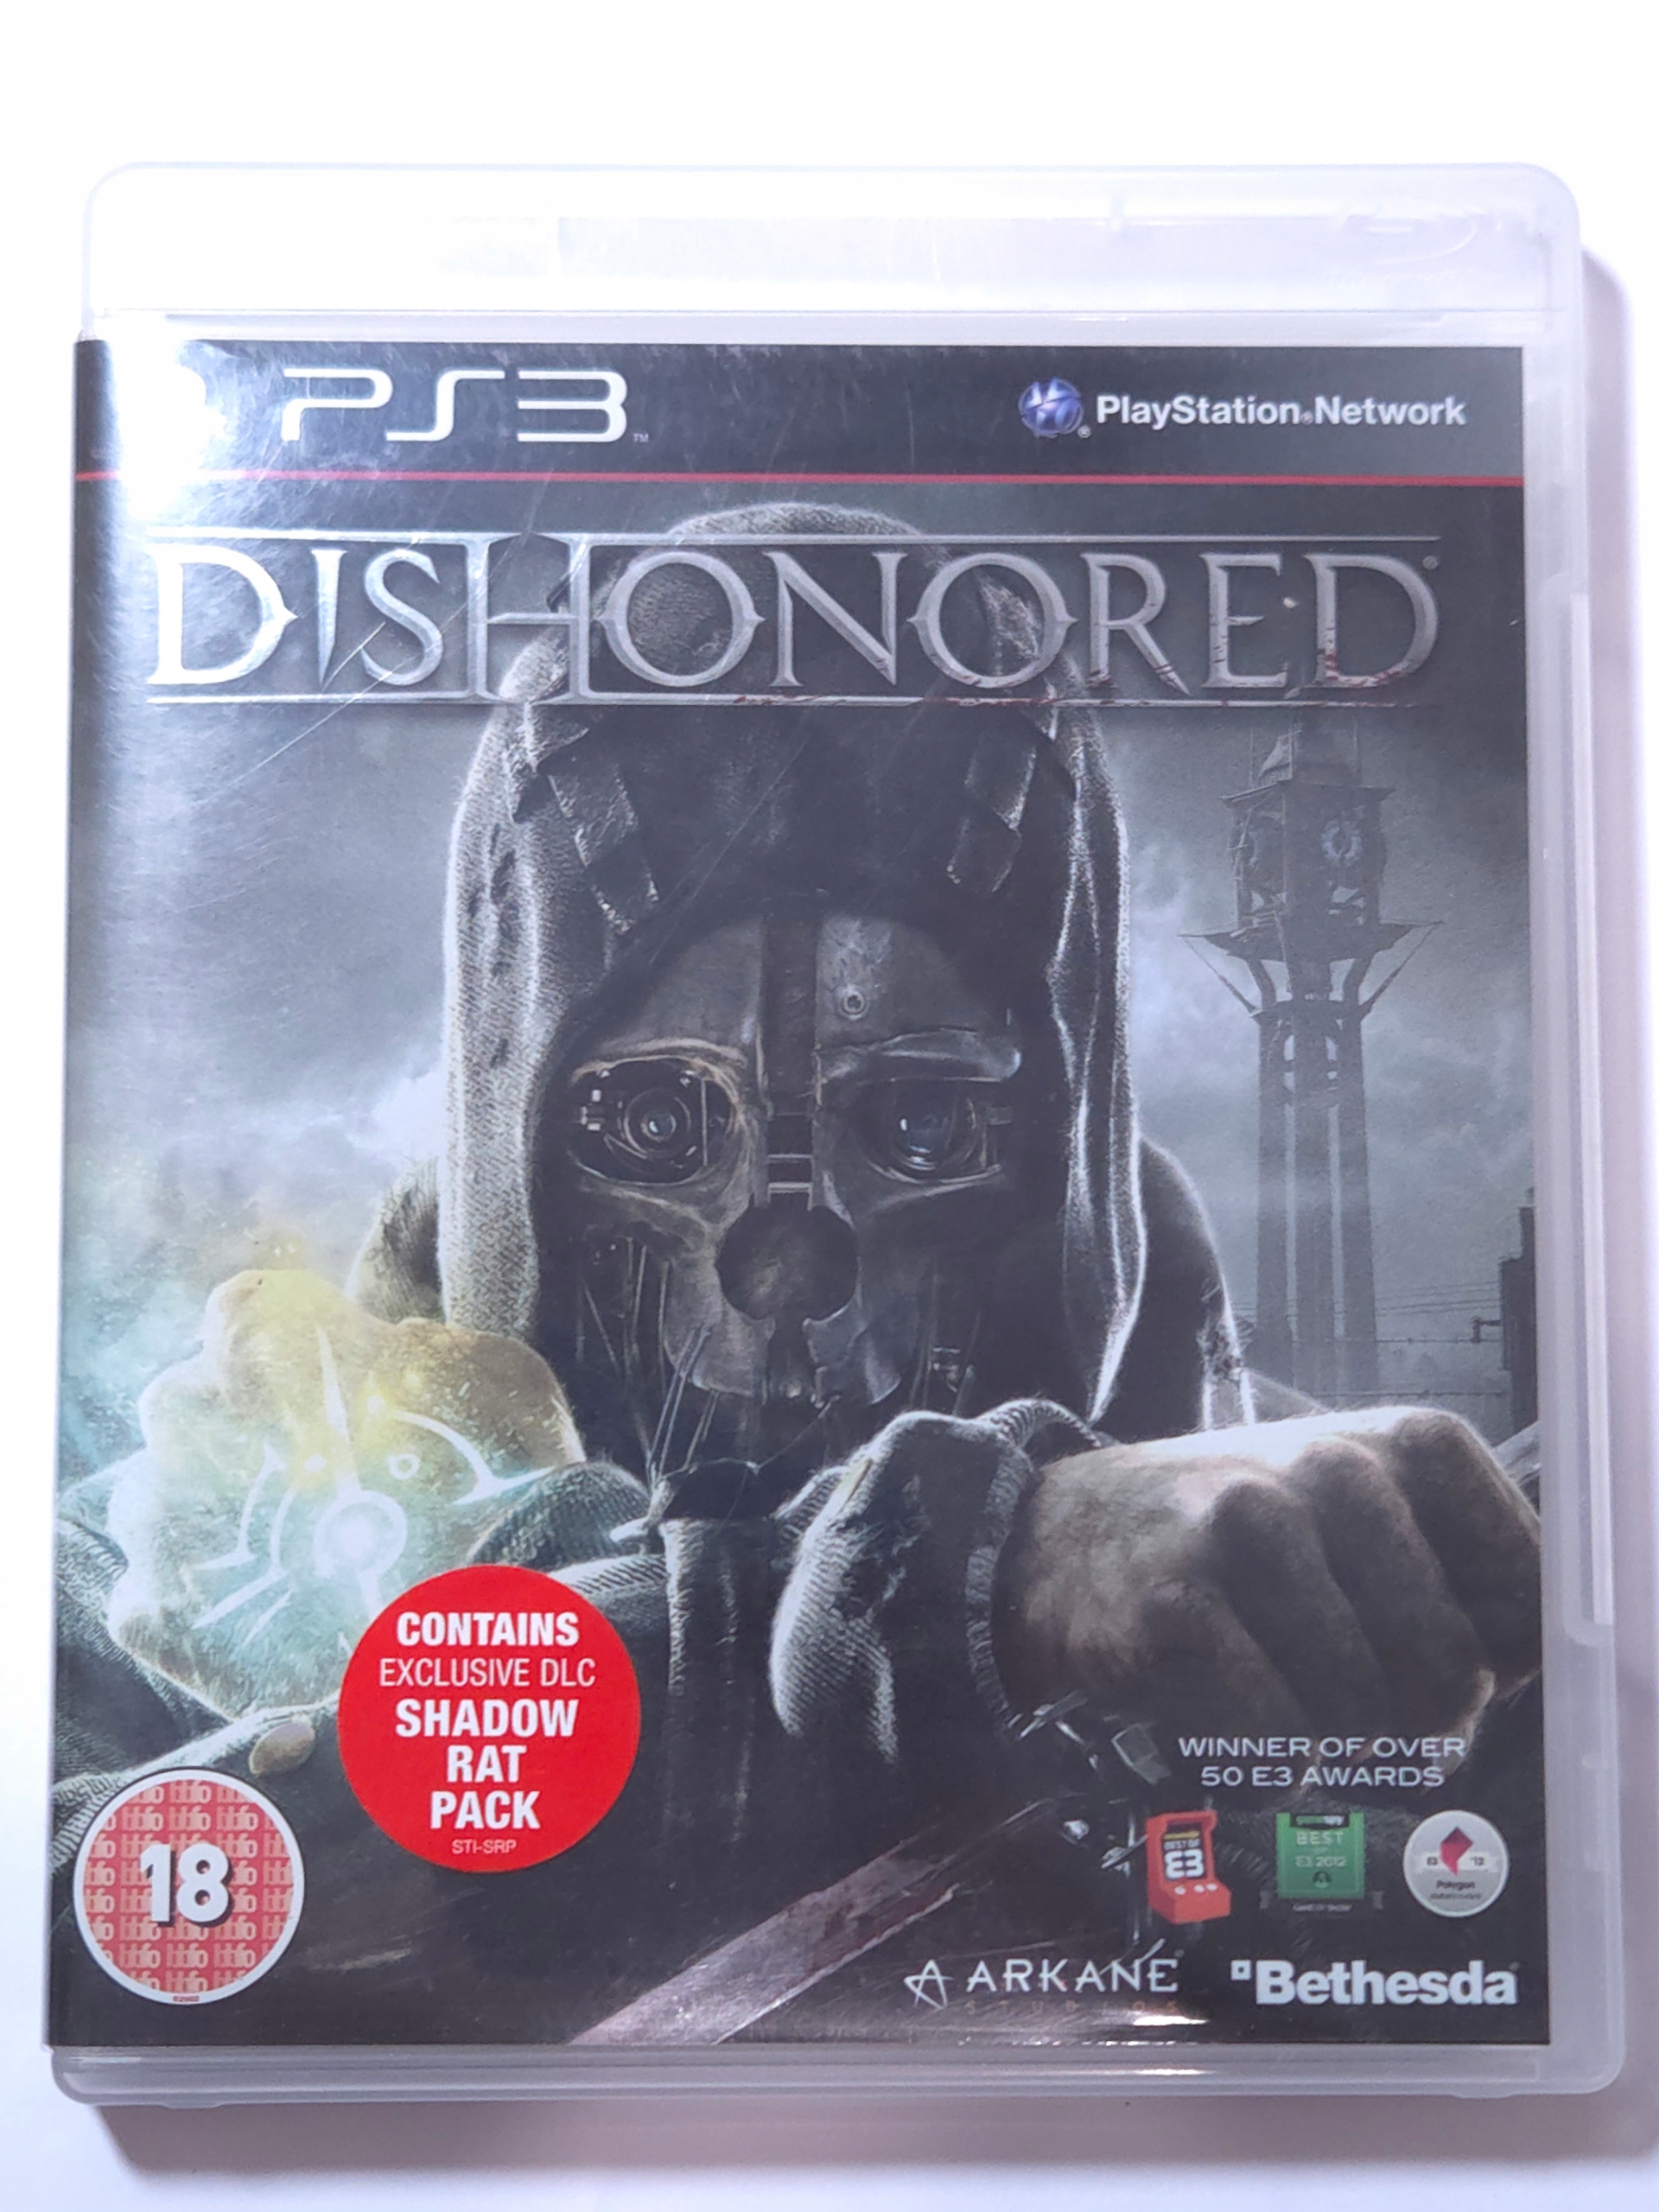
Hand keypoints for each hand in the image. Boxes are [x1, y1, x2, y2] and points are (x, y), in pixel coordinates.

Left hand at [105, 1269, 581, 1716]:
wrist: (491, 1644)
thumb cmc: (510, 1489)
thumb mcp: (501, 1379)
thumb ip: (433, 1351)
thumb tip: (401, 1348)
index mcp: (275, 1336)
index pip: (239, 1309)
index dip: (279, 1348)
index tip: (315, 1384)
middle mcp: (194, 1413)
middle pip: (182, 1400)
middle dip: (232, 1431)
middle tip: (307, 1479)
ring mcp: (164, 1517)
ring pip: (153, 1496)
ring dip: (207, 1517)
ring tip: (286, 1562)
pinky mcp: (155, 1612)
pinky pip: (146, 1596)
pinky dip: (193, 1610)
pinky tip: (262, 1624)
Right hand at [993, 1408, 1539, 1742]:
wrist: (1057, 1541)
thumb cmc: (1233, 1544)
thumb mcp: (1355, 1517)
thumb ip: (1455, 1578)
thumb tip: (1520, 1684)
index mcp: (1406, 1443)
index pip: (1528, 1593)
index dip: (1495, 1661)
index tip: (1431, 1659)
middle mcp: (1334, 1467)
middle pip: (1452, 1673)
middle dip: (1408, 1723)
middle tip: (1343, 1703)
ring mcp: (1250, 1528)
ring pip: (1364, 1719)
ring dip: (1322, 1744)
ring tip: (1265, 1692)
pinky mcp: (1175, 1604)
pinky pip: (1277, 1741)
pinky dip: (1256, 1764)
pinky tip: (1216, 1715)